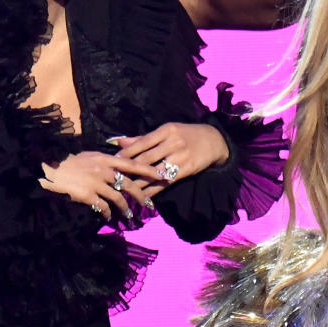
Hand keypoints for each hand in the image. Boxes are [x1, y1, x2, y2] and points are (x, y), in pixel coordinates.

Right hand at [39, 151, 159, 220]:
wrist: (47, 169)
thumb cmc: (66, 162)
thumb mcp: (87, 156)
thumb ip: (103, 160)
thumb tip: (118, 162)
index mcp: (104, 158)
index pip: (131, 163)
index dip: (148, 170)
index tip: (161, 175)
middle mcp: (103, 170)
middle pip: (129, 183)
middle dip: (142, 195)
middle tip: (150, 204)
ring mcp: (95, 183)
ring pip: (118, 198)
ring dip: (126, 209)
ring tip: (130, 216)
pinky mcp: (88, 195)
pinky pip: (104, 207)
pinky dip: (109, 214)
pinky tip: (110, 218)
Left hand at [113, 123, 229, 196]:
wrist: (214, 141)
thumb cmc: (186, 134)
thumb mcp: (167, 131)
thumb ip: (143, 138)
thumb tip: (118, 142)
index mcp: (166, 130)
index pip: (142, 142)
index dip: (127, 152)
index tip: (113, 161)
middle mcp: (173, 143)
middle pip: (147, 158)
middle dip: (129, 169)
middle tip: (114, 178)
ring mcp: (180, 157)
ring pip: (155, 172)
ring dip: (139, 182)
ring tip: (125, 190)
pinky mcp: (186, 170)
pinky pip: (166, 182)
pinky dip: (154, 190)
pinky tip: (143, 196)